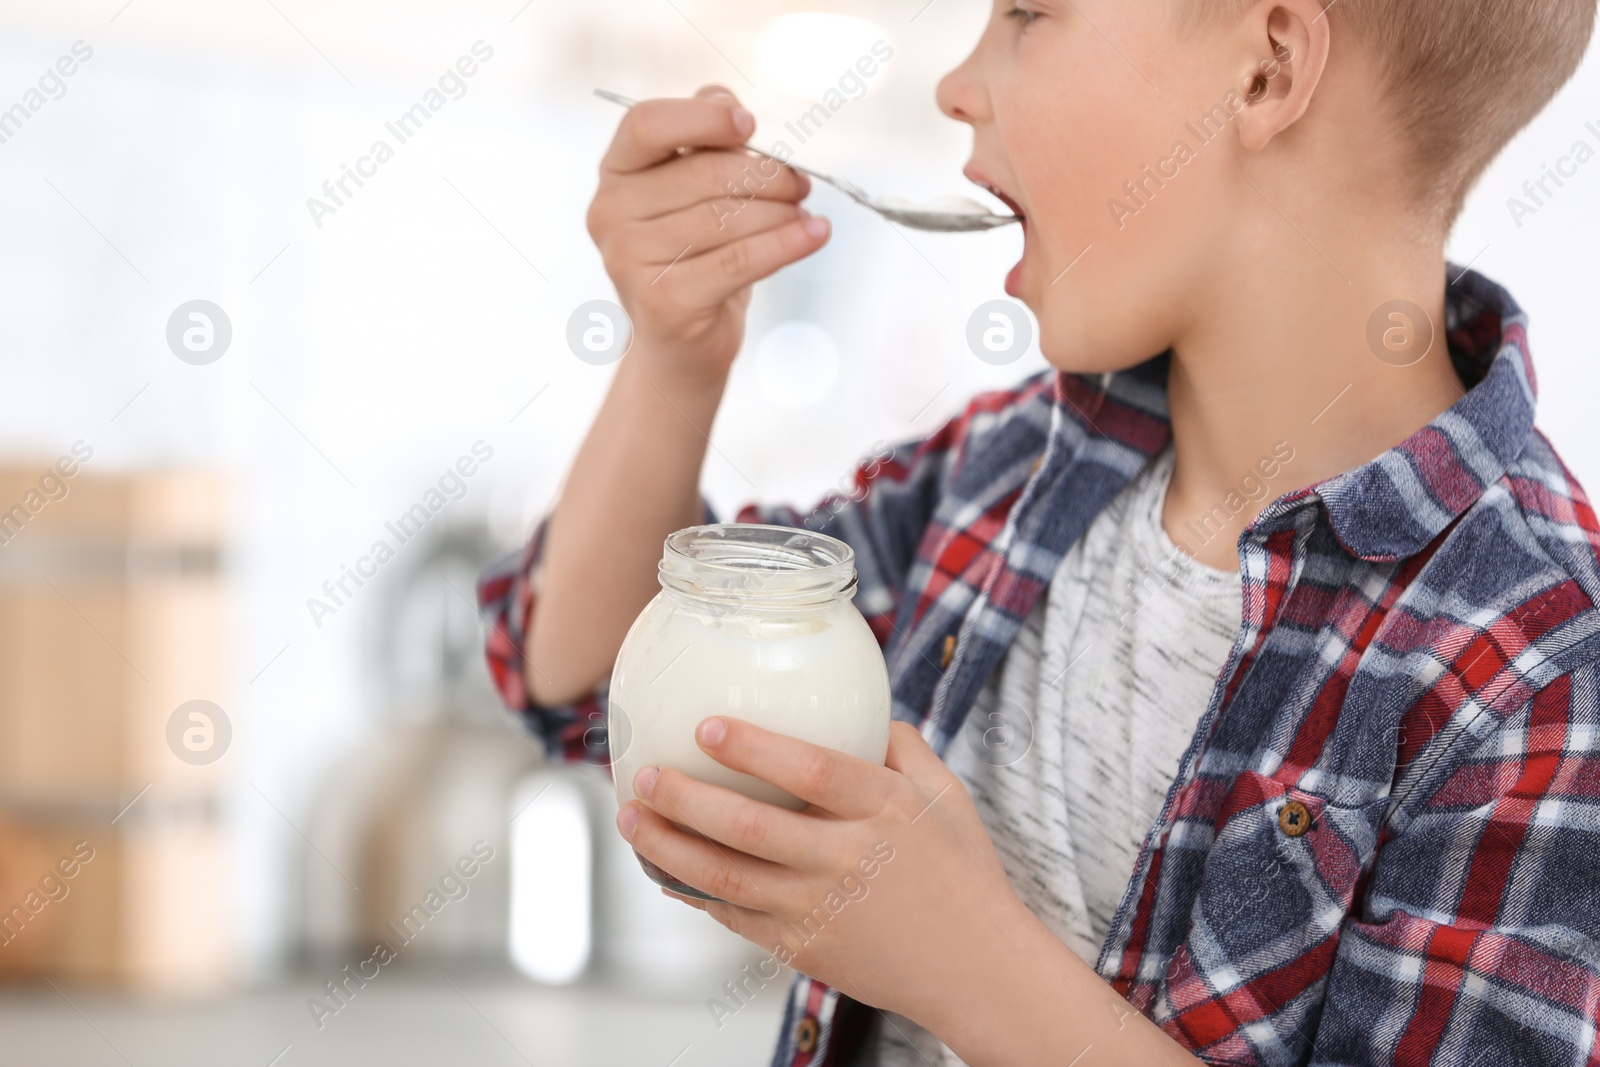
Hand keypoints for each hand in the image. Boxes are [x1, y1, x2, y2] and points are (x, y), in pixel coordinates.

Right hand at [587, 85, 828, 386]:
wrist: (680, 346)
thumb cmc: (694, 257)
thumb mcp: (694, 193)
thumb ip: (704, 140)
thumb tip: (723, 98)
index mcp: (615, 173)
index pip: (647, 124)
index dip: (702, 118)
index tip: (749, 126)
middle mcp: (609, 214)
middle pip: (702, 174)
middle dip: (766, 175)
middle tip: (801, 184)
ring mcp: (629, 260)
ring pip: (727, 219)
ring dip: (781, 212)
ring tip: (806, 213)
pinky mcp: (663, 300)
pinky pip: (740, 260)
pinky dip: (787, 244)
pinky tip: (816, 233)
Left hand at [615, 717, 1031, 1025]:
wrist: (977, 968)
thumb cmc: (961, 871)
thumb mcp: (945, 795)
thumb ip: (900, 744)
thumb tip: (854, 704)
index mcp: (884, 810)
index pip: (811, 772)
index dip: (754, 749)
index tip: (708, 726)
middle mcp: (846, 858)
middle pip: (749, 827)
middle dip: (685, 800)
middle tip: (644, 776)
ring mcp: (819, 908)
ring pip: (725, 878)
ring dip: (668, 847)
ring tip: (630, 819)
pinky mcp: (802, 946)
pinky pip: (733, 916)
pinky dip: (692, 891)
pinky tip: (665, 867)